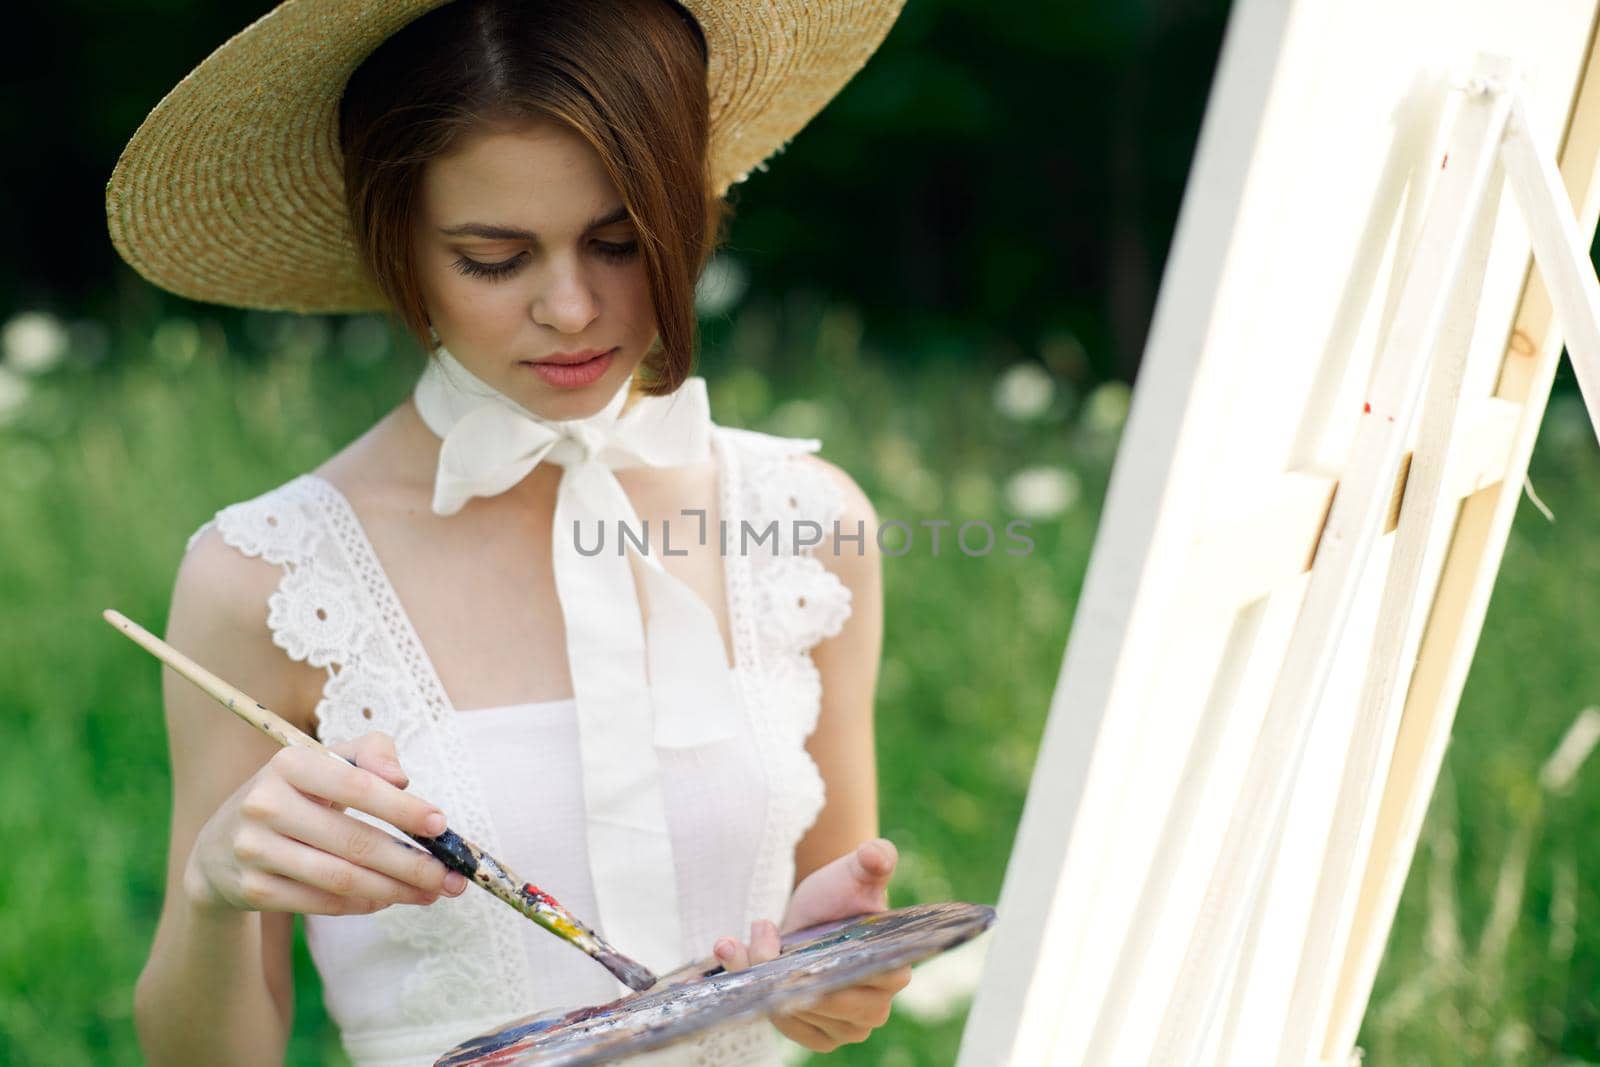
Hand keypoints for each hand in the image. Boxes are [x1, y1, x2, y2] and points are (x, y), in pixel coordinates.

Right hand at [184, 731, 468, 916]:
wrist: (221, 845)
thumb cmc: (296, 795)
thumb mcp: (325, 761)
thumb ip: (370, 753)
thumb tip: (401, 778)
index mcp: (289, 763)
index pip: (357, 785)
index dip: (403, 807)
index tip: (441, 825)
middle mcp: (266, 804)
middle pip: (355, 841)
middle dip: (412, 863)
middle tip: (450, 876)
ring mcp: (255, 850)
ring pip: (342, 878)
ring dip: (396, 889)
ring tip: (432, 892)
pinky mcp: (253, 890)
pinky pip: (322, 903)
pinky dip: (363, 903)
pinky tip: (390, 899)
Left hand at [712, 839, 912, 1051]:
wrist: (815, 915)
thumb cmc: (842, 894)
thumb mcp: (855, 872)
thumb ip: (874, 859)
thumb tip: (876, 854)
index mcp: (894, 972)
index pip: (856, 983)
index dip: (818, 969)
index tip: (788, 949)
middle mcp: (875, 1009)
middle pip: (820, 1002)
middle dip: (778, 969)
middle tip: (759, 928)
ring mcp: (846, 1028)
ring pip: (794, 1014)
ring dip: (756, 979)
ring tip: (736, 942)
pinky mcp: (817, 1036)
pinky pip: (783, 1026)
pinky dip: (752, 998)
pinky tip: (736, 962)